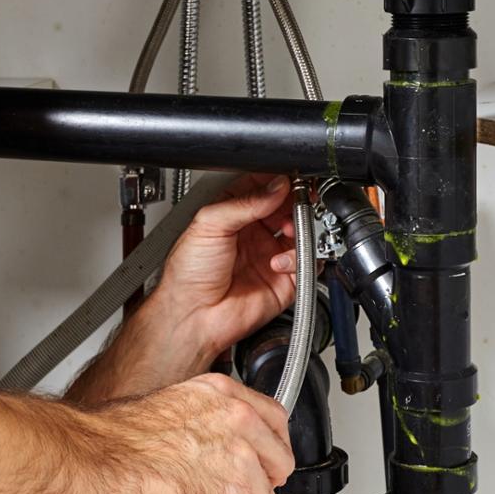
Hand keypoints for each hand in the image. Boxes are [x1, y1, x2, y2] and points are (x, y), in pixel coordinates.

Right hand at [105, 374, 293, 493]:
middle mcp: (238, 423)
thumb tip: (223, 439)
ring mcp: (238, 462)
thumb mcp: (175, 404)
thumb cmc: (121, 439)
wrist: (100, 462)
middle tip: (227, 492)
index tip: (265, 461)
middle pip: (279, 465)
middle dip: (256, 485)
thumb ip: (210, 418)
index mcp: (225, 395)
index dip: (272, 449)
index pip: (277, 421)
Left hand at [147, 174, 300, 365]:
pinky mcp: (284, 280)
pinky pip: (306, 262)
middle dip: (297, 201)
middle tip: (300, 199)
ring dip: (300, 227)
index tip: (290, 176)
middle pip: (287, 207)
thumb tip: (276, 186)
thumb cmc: (188, 275)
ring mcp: (269, 254)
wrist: (192, 316)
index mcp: (233, 214)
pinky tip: (278, 262)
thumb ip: (245, 202)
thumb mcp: (209, 224)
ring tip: (288, 230)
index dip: (278, 180)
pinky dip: (298, 258)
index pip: (263, 187)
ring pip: (301, 232)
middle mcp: (254, 232)